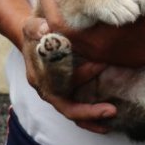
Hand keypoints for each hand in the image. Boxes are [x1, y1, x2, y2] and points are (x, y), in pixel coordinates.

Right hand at [21, 0, 116, 133]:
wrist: (34, 36)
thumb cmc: (34, 32)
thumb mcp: (32, 27)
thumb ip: (36, 28)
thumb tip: (45, 29)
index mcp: (39, 78)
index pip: (58, 87)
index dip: (81, 76)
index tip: (101, 63)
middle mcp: (48, 89)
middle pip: (68, 108)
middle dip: (89, 112)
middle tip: (111, 110)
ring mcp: (58, 91)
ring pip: (74, 111)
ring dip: (93, 117)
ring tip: (113, 114)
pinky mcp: (67, 89)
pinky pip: (78, 105)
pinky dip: (91, 112)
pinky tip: (108, 113)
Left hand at [38, 0, 144, 67]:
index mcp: (102, 38)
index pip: (59, 22)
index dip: (47, 0)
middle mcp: (95, 48)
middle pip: (54, 30)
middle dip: (47, 6)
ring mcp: (98, 54)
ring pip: (64, 35)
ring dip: (57, 15)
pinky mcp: (104, 54)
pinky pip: (76, 40)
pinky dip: (70, 24)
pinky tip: (76, 9)